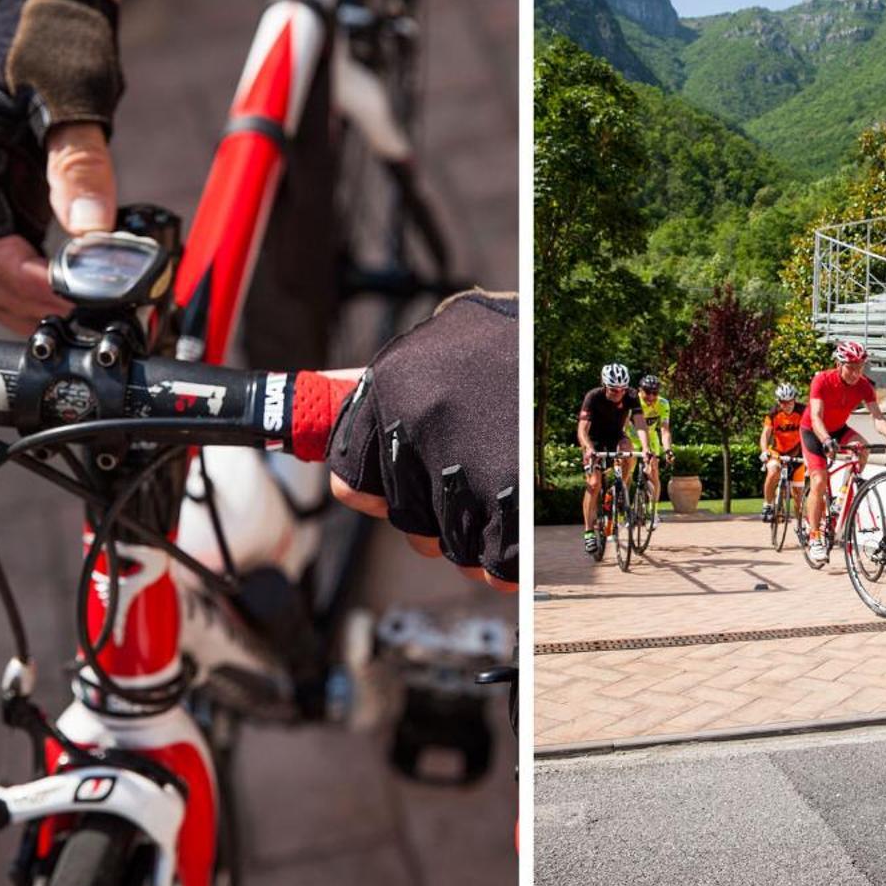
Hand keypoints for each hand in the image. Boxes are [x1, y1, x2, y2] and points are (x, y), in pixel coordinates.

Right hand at [0, 0, 121, 334]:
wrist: (55, 6)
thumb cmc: (57, 39)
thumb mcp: (73, 97)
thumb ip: (80, 166)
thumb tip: (92, 233)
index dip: (22, 276)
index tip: (68, 294)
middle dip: (17, 299)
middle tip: (72, 316)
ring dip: (20, 297)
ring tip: (71, 314)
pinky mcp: (3, 190)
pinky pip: (7, 249)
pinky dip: (32, 276)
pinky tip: (70, 287)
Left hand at [327, 291, 516, 589]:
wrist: (570, 323)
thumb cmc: (491, 345)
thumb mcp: (424, 354)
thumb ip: (373, 403)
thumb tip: (314, 429)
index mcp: (386, 389)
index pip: (348, 479)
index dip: (378, 493)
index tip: (403, 488)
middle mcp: (416, 425)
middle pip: (407, 522)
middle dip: (436, 522)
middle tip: (465, 495)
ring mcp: (465, 462)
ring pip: (452, 547)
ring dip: (475, 543)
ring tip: (497, 509)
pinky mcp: (514, 494)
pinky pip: (497, 560)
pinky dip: (508, 561)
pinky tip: (515, 538)